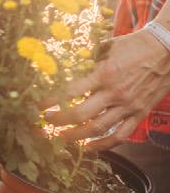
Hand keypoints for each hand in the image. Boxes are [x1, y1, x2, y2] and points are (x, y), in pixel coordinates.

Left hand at [47, 29, 169, 148]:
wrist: (168, 48)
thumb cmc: (134, 45)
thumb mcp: (107, 47)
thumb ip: (87, 59)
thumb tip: (64, 64)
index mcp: (103, 74)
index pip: (69, 92)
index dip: (50, 101)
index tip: (37, 106)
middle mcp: (115, 93)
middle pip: (80, 115)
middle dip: (58, 121)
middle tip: (44, 122)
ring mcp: (128, 105)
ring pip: (97, 129)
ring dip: (75, 136)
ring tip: (60, 137)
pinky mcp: (140, 113)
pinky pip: (120, 135)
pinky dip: (103, 145)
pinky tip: (88, 147)